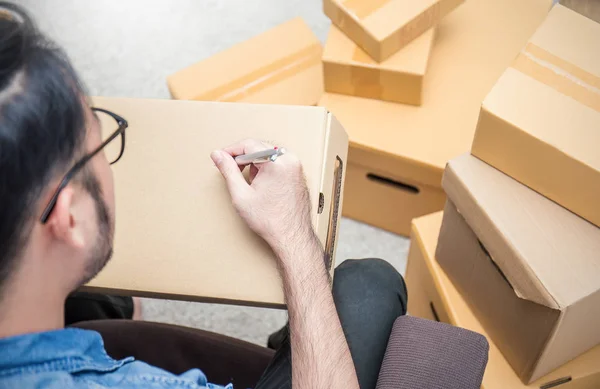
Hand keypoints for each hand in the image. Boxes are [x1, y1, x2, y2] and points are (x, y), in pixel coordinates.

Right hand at [211, 139, 316, 257]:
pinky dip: (267, 168)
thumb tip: (218, 155)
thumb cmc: (269, 220)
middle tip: (232, 170)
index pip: (249, 144)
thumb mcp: (241, 194)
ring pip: (269, 154)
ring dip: (256, 163)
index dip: (231, 150)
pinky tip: (263, 185)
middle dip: (244, 157)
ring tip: (252, 183)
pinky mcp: (298, 173)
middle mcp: (290, 160)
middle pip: (260, 147)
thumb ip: (228, 170)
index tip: (221, 157)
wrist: (291, 236)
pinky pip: (278, 162)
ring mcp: (297, 167)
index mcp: (276, 163)